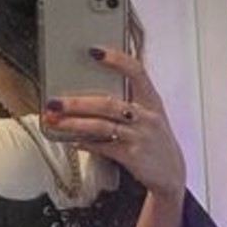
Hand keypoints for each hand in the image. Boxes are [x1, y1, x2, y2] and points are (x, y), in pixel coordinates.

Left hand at [42, 47, 185, 200]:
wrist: (171, 174)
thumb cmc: (154, 140)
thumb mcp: (150, 115)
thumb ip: (129, 101)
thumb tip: (92, 92)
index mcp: (152, 100)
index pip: (137, 72)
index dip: (117, 60)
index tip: (94, 51)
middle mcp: (148, 116)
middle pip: (108, 103)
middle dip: (77, 102)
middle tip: (55, 101)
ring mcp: (140, 137)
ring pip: (102, 126)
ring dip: (74, 123)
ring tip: (55, 121)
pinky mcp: (133, 157)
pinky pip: (103, 147)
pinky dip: (85, 143)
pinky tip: (72, 140)